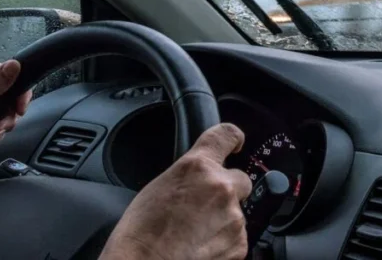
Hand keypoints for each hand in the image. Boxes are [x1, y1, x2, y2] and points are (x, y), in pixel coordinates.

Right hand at [101, 123, 251, 259]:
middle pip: (240, 179)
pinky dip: (224, 241)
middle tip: (203, 207)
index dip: (234, 138)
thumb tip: (201, 177)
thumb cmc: (141, 231)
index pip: (227, 135)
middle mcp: (221, 186)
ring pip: (237, 211)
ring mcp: (233, 216)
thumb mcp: (160, 186)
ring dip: (222, 218)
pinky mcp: (239, 243)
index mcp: (198, 166)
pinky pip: (237, 236)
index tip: (236, 143)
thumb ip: (190, 175)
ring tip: (194, 232)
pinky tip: (201, 246)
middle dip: (227, 190)